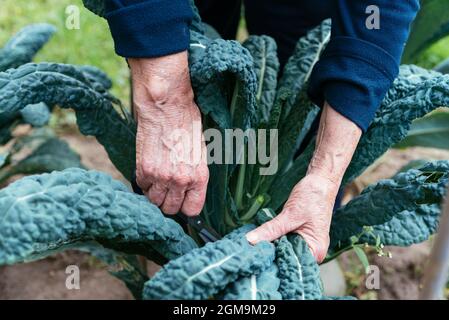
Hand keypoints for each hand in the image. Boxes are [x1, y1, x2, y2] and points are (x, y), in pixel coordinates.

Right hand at [130, 52, 208, 215]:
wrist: (167, 106)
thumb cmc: (187, 123)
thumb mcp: (200, 150)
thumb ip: (194, 174)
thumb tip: (188, 189)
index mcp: (198, 176)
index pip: (192, 210)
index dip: (186, 207)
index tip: (182, 202)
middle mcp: (180, 180)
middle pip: (170, 208)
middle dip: (169, 202)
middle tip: (168, 190)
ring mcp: (160, 176)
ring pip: (153, 200)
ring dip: (155, 193)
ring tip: (158, 178)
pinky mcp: (143, 168)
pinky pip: (141, 185)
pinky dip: (144, 180)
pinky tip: (150, 167)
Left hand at [246, 102, 361, 261]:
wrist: (323, 175)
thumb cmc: (314, 193)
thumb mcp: (291, 213)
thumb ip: (272, 230)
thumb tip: (251, 241)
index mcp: (315, 249)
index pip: (290, 262)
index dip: (272, 259)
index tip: (253, 255)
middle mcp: (312, 249)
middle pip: (284, 257)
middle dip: (268, 252)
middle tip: (246, 249)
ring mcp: (305, 241)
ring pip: (281, 248)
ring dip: (267, 244)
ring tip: (247, 243)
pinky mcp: (299, 232)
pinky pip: (281, 239)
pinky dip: (269, 237)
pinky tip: (255, 237)